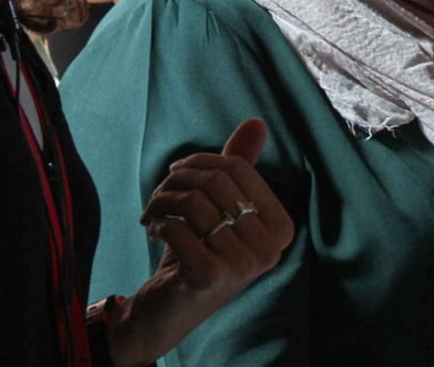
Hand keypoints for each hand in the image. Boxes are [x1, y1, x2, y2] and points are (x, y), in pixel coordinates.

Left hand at [105, 119, 294, 366]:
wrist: (170, 310)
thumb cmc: (200, 253)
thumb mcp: (223, 209)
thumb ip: (242, 167)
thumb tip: (257, 122)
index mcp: (280, 227)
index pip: (239, 169)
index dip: (201, 161)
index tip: (177, 172)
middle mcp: (269, 248)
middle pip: (216, 183)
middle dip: (178, 180)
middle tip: (160, 193)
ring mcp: (243, 265)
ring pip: (195, 202)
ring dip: (163, 201)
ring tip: (153, 211)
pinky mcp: (211, 276)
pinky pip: (178, 227)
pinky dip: (157, 222)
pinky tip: (153, 232)